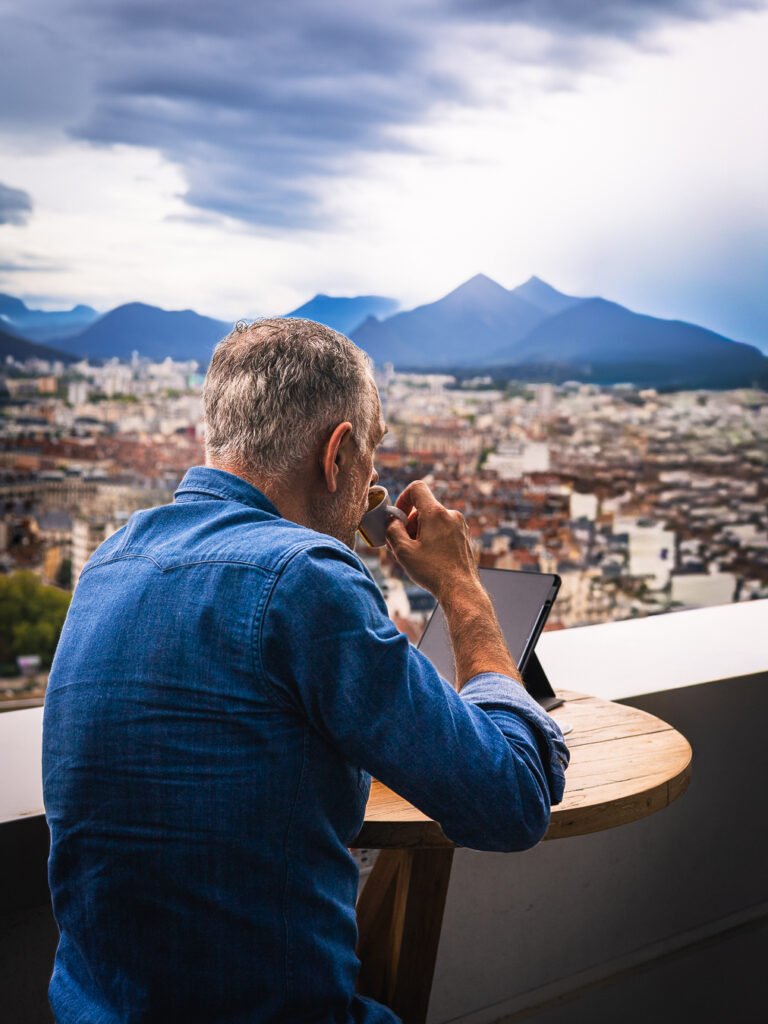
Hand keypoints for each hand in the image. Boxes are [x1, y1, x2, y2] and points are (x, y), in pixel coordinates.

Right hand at [385, 480, 479, 599]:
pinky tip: (430, 557)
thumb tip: (392, 521)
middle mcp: (451, 515)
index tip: (398, 516)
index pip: (417, 488)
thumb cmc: (433, 571)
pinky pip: (444, 529)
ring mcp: (460, 526)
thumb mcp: (403, 551)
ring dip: (421, 532)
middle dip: (410, 523)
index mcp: (436, 513)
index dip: (403, 498)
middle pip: (424, 508)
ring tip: (417, 554)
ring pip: (434, 520)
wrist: (460, 589)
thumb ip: (393, 530)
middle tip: (404, 544)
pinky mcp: (464, 536)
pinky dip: (433, 537)